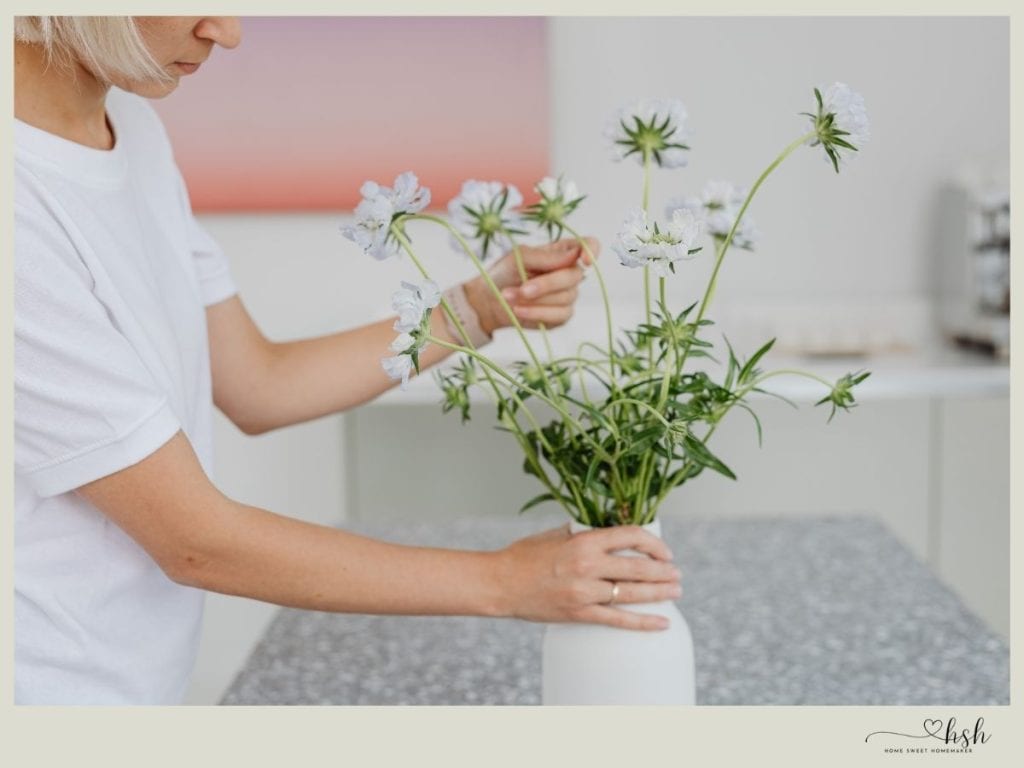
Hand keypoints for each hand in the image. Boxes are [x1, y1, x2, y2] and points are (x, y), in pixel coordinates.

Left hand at [464, 237, 600, 334]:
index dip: (591, 251)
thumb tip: (574, 255)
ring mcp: (568, 295)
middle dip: (546, 284)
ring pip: (565, 298)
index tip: (584, 260)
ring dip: (535, 300)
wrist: (490, 300)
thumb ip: (546, 257)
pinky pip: (558, 315)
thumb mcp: (520, 257)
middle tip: (523, 289)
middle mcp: (569, 273)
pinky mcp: (561, 315)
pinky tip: (518, 309)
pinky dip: (536, 313)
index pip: (589, 245)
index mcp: (563, 252)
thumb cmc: (505, 273)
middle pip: (574, 276)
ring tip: (510, 296)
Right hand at [493, 523, 681, 629]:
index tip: (663, 550)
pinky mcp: (579, 613)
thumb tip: (609, 532)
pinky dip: (643, 622)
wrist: (500, 584)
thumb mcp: (555, 534)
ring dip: (659, 593)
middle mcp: (587, 565)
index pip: (630, 536)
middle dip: (663, 571)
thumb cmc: (524, 556)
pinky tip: (661, 622)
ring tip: (676, 591)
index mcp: (583, 541)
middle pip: (638, 567)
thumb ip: (583, 531)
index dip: (653, 543)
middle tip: (676, 574)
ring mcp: (584, 592)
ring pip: (632, 593)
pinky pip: (618, 620)